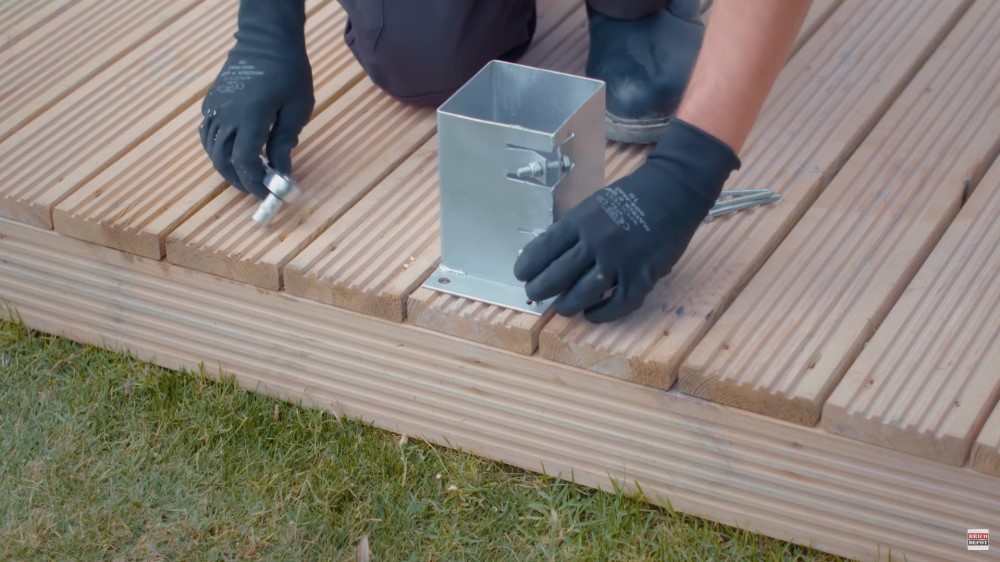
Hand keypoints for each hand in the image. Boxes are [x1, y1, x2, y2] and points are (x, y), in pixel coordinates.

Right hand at [200, 0, 313, 198]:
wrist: (266, 41)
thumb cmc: (289, 72)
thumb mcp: (296, 109)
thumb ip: (284, 142)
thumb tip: (281, 173)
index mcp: (250, 118)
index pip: (243, 162)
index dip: (253, 183)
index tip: (266, 193)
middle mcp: (226, 115)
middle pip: (222, 161)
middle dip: (239, 180)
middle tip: (257, 187)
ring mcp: (214, 108)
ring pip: (211, 149)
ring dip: (227, 167)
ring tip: (248, 172)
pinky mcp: (211, 102)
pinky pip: (207, 134)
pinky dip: (217, 149)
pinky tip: (233, 151)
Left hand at [513, 119, 740, 322]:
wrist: (674, 190)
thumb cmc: (632, 196)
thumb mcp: (595, 204)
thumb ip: (575, 229)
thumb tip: (551, 255)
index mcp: (581, 221)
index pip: (544, 249)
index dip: (528, 266)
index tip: (522, 275)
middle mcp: (597, 241)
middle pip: (557, 276)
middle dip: (540, 290)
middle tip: (535, 295)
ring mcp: (620, 260)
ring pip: (583, 295)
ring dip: (568, 305)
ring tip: (563, 307)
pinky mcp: (643, 275)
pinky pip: (618, 304)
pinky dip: (602, 314)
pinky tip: (593, 314)